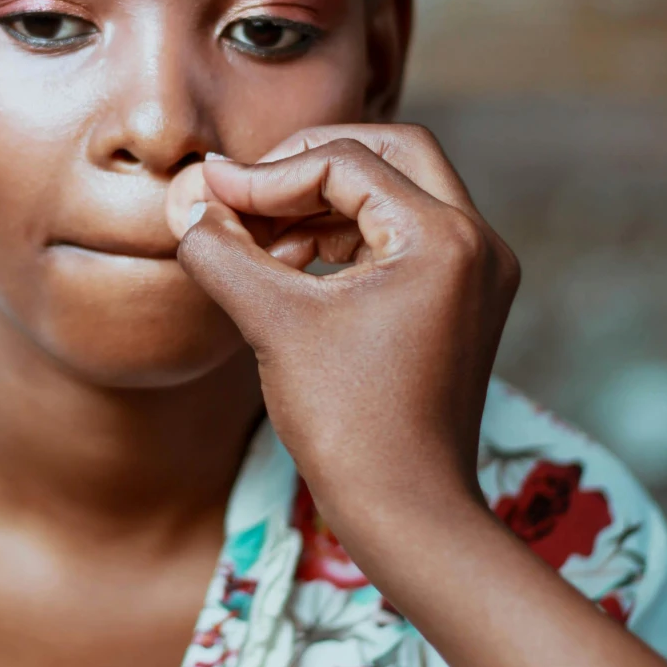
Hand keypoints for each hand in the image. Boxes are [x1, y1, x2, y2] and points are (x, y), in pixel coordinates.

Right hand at [167, 125, 519, 553]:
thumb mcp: (273, 324)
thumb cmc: (349, 424)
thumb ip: (223, 252)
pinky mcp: (463, 302)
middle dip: (310, 162)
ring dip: (323, 202)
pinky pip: (402, 238)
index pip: (346, 161)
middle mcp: (478, 243)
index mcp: (445, 237)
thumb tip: (188, 204)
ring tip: (256, 238)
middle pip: (390, 151)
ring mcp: (478, 273)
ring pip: (396, 192)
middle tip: (247, 187)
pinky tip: (289, 265)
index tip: (210, 193)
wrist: (408, 515)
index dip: (268, 173)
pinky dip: (346, 237)